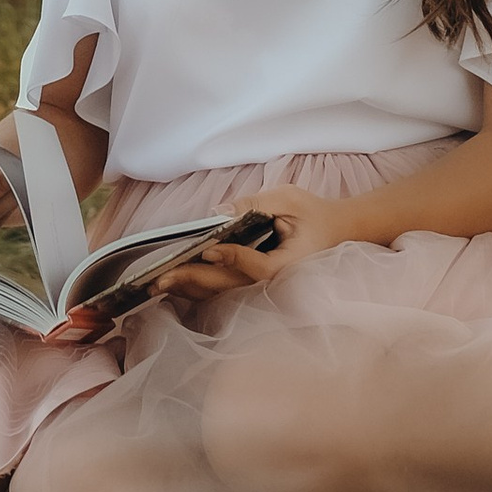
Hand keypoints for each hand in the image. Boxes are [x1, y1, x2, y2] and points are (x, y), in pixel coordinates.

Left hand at [153, 184, 361, 300]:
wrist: (336, 231)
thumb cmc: (313, 214)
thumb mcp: (288, 198)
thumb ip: (254, 204)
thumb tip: (217, 213)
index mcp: (291, 263)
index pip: (259, 268)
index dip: (233, 260)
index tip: (208, 248)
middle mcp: (276, 282)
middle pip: (232, 287)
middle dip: (194, 280)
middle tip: (159, 278)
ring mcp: (264, 288)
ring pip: (223, 294)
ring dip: (190, 288)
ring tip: (155, 283)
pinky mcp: (253, 285)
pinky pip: (223, 290)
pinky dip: (197, 287)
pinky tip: (172, 282)